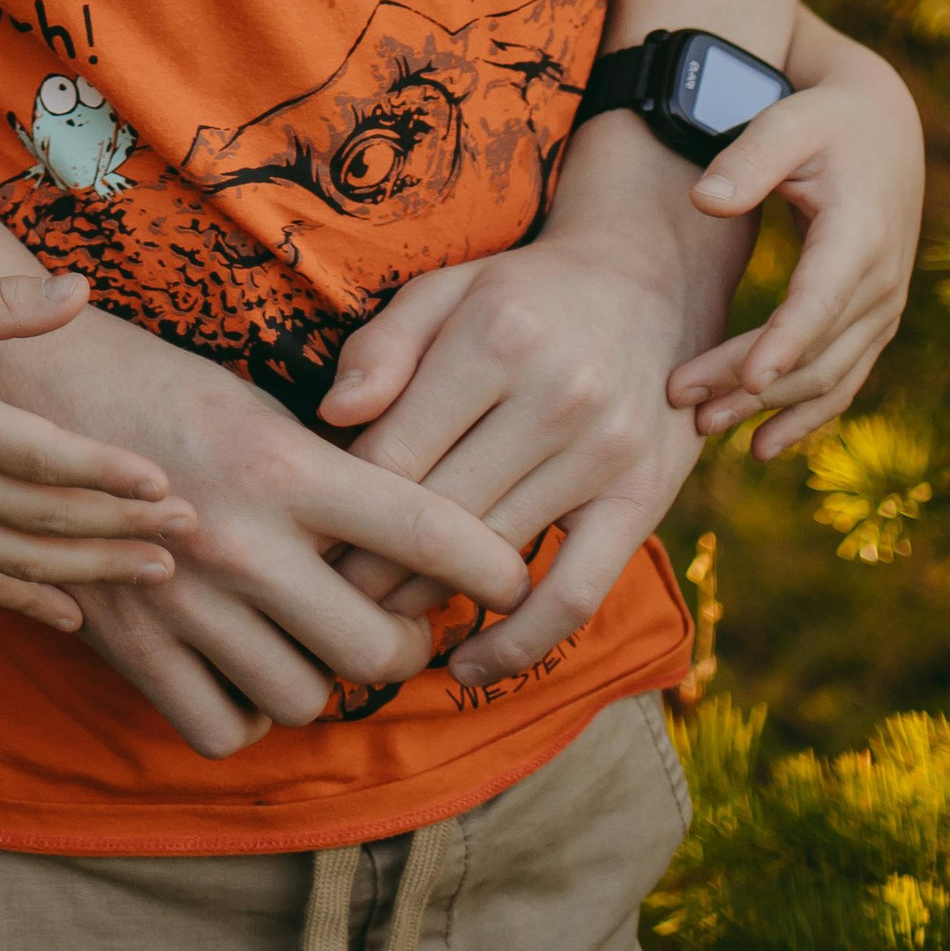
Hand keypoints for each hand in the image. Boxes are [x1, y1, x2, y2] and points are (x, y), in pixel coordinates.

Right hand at [0, 258, 195, 632]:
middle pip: (45, 519)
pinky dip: (29, 601)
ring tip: (157, 575)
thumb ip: (4, 302)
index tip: (164, 483)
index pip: (42, 459)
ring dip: (94, 571)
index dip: (106, 474)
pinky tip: (76, 614)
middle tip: (191, 534)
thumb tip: (81, 288)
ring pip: (21, 562)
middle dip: (122, 528)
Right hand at [0, 299, 533, 751]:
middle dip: (405, 645)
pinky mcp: (130, 642)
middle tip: (397, 623)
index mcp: (282, 462)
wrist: (21, 386)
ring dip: (321, 680)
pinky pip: (221, 727)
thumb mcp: (254, 402)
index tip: (516, 582)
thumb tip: (414, 537)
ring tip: (310, 640)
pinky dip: (245, 713)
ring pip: (303, 697)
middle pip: (375, 647)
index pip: (423, 530)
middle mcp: (241, 537)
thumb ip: (329, 472)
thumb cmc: (152, 380)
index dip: (490, 567)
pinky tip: (243, 670)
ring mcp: (183, 597)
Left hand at [319, 115, 745, 687]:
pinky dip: (519, 642)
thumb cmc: (518, 294)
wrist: (646, 283)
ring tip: (376, 624)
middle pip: (438, 514)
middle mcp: (554, 397)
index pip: (395, 453)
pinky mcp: (643, 501)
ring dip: (427, 602)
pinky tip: (470, 667)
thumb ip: (382, 346)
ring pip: (496, 557)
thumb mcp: (444, 290)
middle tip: (324, 600)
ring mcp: (604, 455)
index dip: (340, 509)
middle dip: (371, 568)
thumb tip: (331, 416)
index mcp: (493, 339)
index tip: (303, 544)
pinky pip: (576, 594)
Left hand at [668, 8, 923, 455]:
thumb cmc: (823, 118)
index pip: (820, 302)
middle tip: (681, 398)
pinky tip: (761, 443)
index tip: (747, 380)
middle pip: (815, 351)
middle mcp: (880, 281)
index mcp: (860, 234)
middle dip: (750, 384)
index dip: (784, 344)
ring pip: (829, 377)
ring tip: (705, 426)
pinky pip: (843, 380)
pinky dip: (806, 416)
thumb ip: (747, 160)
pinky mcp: (872, 320)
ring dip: (771, 409)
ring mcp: (881, 308)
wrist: (882, 125)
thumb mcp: (787, 121)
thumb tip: (703, 201)